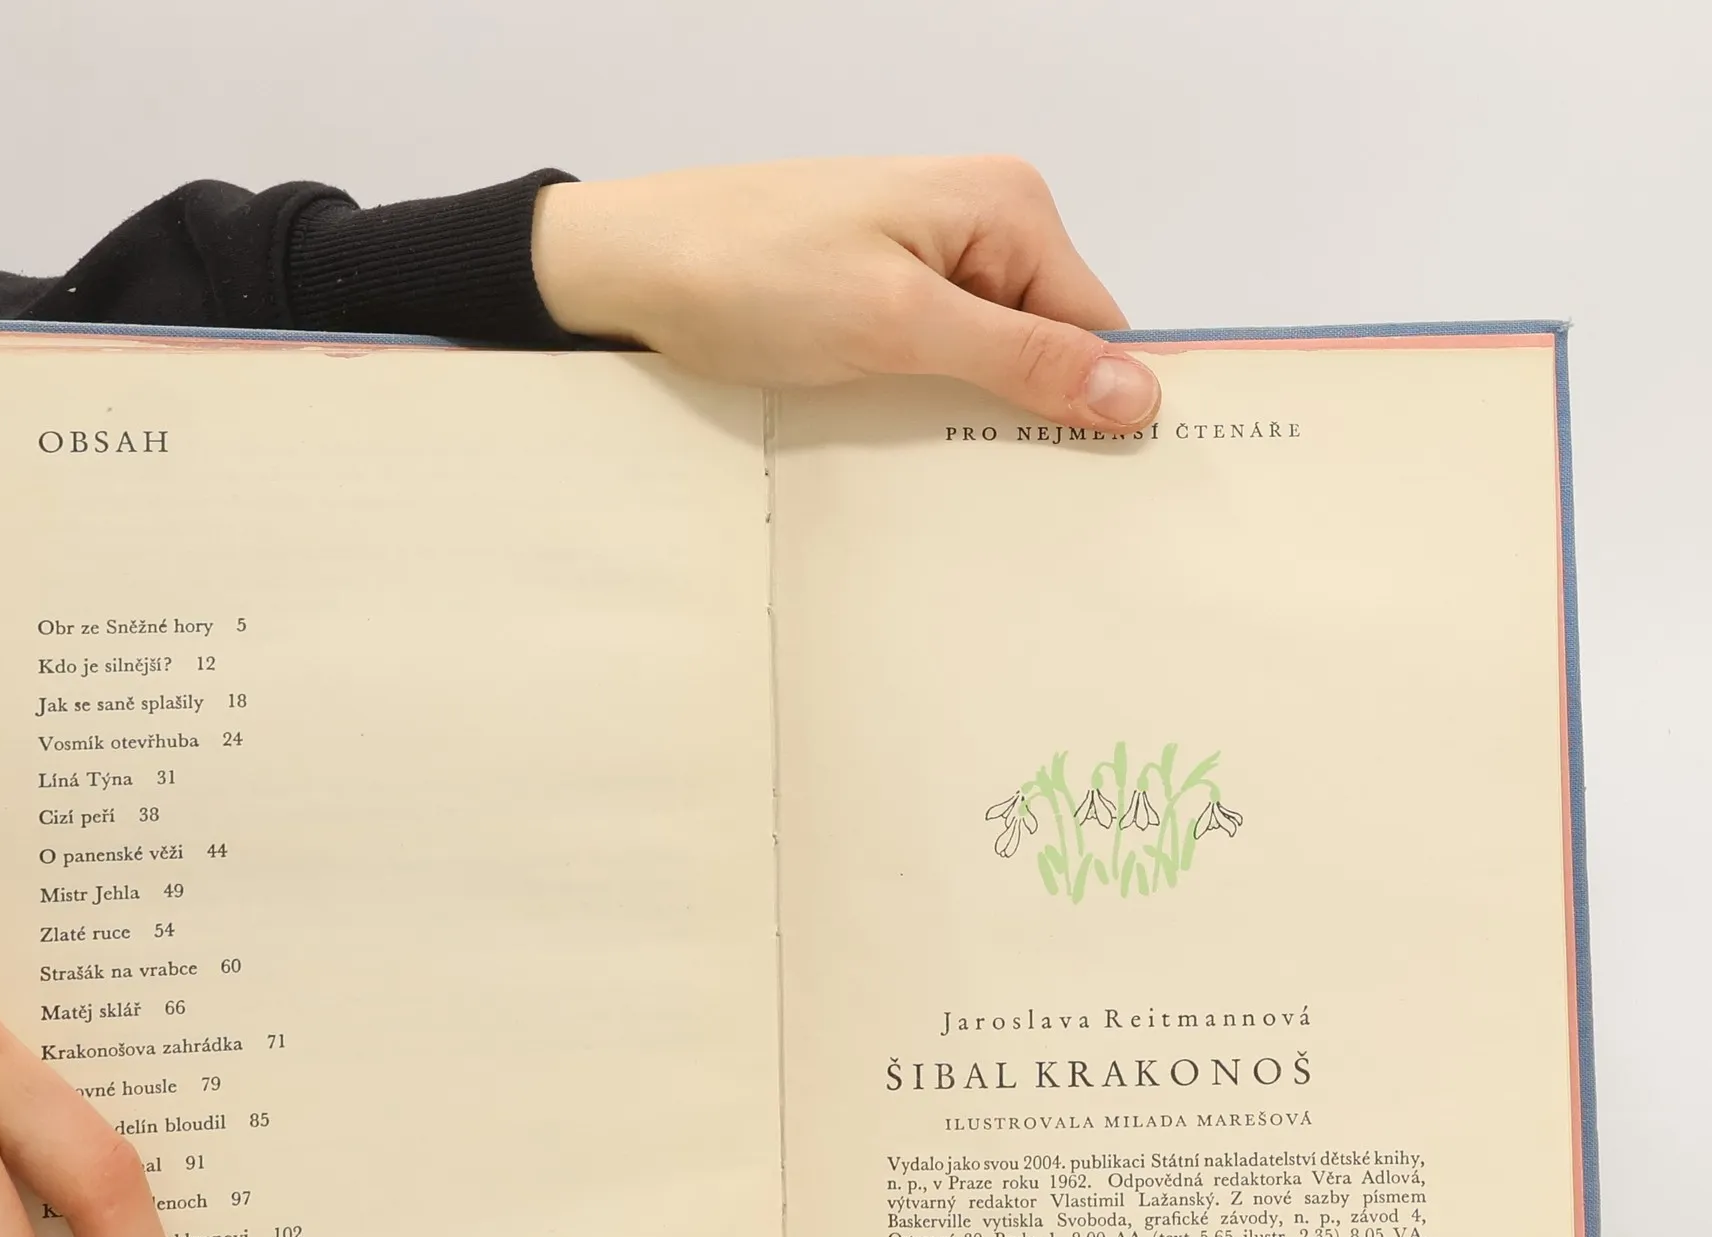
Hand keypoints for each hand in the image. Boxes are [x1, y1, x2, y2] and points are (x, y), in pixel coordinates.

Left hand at [531, 156, 1158, 432]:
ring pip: (991, 368)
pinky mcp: (882, 299)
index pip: (1098, 327)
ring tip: (940, 476)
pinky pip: (937, 367)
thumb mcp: (898, 324)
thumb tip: (1136, 394)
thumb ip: (1020, 359)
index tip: (1088, 490)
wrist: (628, 269)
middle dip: (1030, 420)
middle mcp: (981, 225)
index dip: (1095, 408)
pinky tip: (902, 446)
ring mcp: (928, 262)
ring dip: (971, 422)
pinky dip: (926, 410)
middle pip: (1050, 349)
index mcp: (1008, 207)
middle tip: (1003, 499)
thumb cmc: (750, 274)